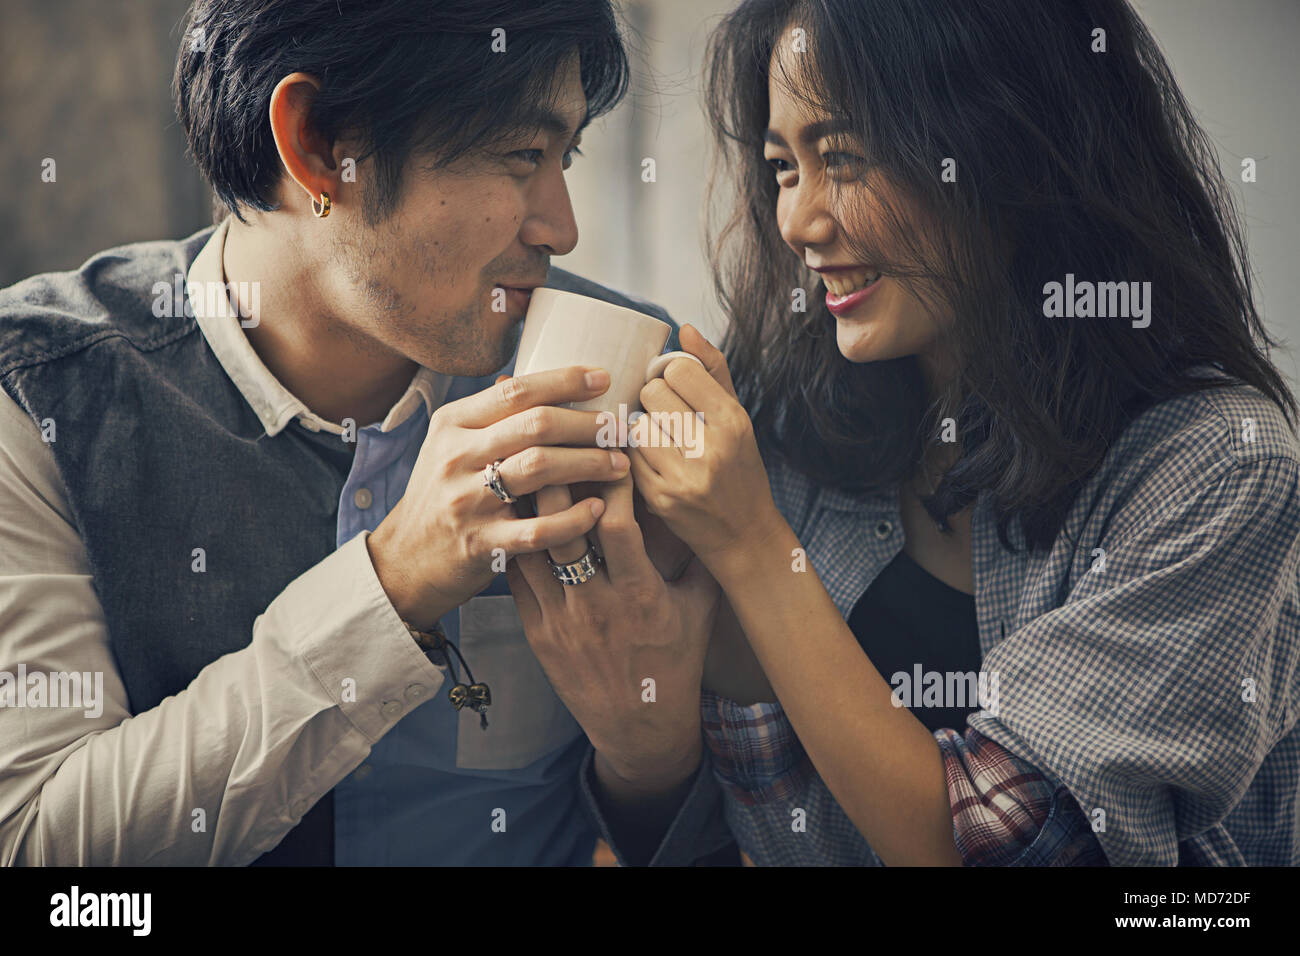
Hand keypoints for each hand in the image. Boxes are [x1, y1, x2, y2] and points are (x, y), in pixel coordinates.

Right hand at [366, 365, 630, 628]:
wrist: (407, 560)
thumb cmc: (443, 496)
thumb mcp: (453, 447)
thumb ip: (492, 419)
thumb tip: (547, 382)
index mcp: (453, 425)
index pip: (515, 392)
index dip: (564, 380)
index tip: (603, 378)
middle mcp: (457, 457)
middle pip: (535, 425)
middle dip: (587, 424)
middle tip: (620, 428)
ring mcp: (468, 501)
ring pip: (540, 469)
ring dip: (590, 463)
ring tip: (620, 464)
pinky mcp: (482, 543)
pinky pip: (539, 528)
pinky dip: (575, 517)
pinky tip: (598, 509)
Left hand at [505, 474, 720, 782]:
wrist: (639, 727)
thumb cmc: (675, 662)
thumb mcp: (700, 610)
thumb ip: (703, 558)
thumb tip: (712, 506)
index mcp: (641, 595)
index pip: (620, 526)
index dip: (613, 485)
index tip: (612, 448)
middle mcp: (597, 605)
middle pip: (564, 531)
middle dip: (556, 480)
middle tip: (551, 438)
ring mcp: (561, 620)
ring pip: (532, 549)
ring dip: (527, 506)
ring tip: (523, 464)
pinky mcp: (537, 632)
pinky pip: (517, 578)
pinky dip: (516, 542)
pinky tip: (515, 512)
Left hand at [628, 325, 783, 568]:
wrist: (744, 535)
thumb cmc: (740, 468)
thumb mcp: (738, 418)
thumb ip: (713, 370)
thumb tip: (684, 329)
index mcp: (733, 421)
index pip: (679, 370)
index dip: (671, 375)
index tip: (676, 388)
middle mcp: (710, 448)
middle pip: (651, 393)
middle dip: (653, 400)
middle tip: (664, 414)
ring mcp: (683, 476)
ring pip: (636, 425)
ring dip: (642, 428)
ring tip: (660, 439)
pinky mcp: (660, 499)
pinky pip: (628, 457)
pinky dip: (635, 456)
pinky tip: (652, 462)